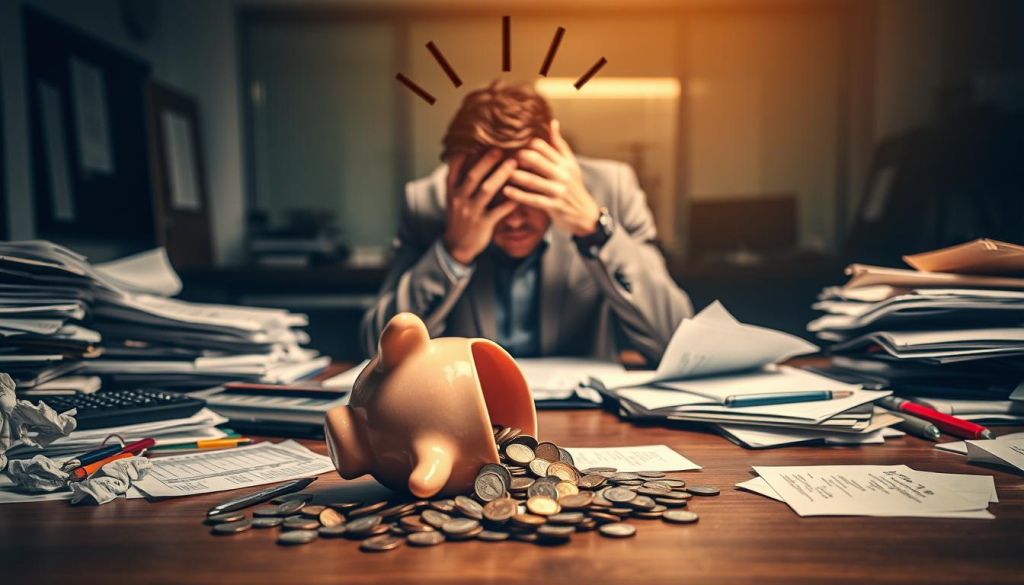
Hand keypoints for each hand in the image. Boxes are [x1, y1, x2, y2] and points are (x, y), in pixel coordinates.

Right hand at [442, 149, 518, 264]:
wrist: (457, 244)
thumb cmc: (460, 215)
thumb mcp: (454, 196)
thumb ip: (460, 178)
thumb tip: (468, 153)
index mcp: (452, 190)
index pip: (455, 167)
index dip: (465, 153)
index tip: (477, 139)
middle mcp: (459, 198)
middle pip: (473, 176)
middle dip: (487, 161)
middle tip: (501, 147)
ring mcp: (471, 212)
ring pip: (486, 191)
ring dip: (500, 176)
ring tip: (513, 164)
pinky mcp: (482, 224)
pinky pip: (498, 211)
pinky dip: (509, 202)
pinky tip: (520, 194)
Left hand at [502, 120, 600, 236]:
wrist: (585, 215)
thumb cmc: (574, 187)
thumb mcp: (571, 164)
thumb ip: (559, 145)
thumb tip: (552, 122)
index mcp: (564, 162)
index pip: (542, 146)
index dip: (525, 142)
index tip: (509, 141)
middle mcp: (562, 174)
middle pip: (536, 159)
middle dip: (517, 155)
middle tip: (501, 153)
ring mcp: (558, 190)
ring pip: (532, 180)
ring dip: (514, 174)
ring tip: (500, 170)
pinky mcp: (554, 206)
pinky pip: (533, 200)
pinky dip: (519, 195)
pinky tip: (506, 191)